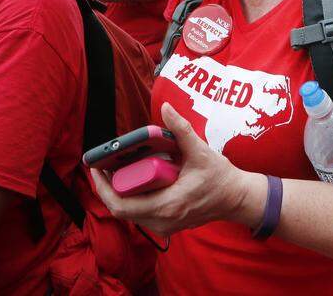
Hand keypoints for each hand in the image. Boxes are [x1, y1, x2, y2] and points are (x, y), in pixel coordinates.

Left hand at [90, 103, 264, 236]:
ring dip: (119, 193)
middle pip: (121, 209)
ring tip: (113, 169)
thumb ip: (181, 129)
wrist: (236, 198)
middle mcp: (162, 221)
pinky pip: (140, 214)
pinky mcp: (167, 224)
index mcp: (167, 205)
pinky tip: (131, 179)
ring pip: (130, 213)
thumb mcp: (201, 151)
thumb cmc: (220, 177)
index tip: (96, 168)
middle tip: (102, 165)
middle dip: (108, 187)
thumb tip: (166, 107)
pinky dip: (131, 198)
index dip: (104, 188)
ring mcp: (164, 226)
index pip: (123, 205)